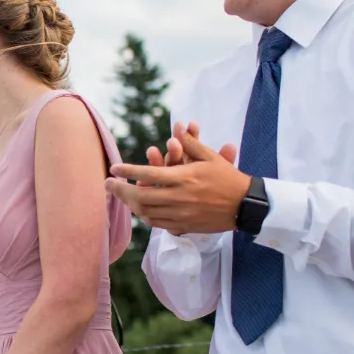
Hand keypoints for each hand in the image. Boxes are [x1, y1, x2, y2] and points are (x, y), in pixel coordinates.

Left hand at [107, 128, 249, 234]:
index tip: (113, 169)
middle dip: (121, 191)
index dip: (128, 172)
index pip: (149, 174)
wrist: (245, 205)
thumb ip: (190, 143)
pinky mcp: (185, 226)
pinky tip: (140, 209)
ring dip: (130, 204)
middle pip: (141, 197)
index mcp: (184, 178)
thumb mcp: (210, 157)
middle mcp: (180, 197)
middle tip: (108, 185)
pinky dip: (145, 216)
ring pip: (147, 212)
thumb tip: (176, 127)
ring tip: (121, 196)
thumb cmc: (227, 178)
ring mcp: (181, 214)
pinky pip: (158, 223)